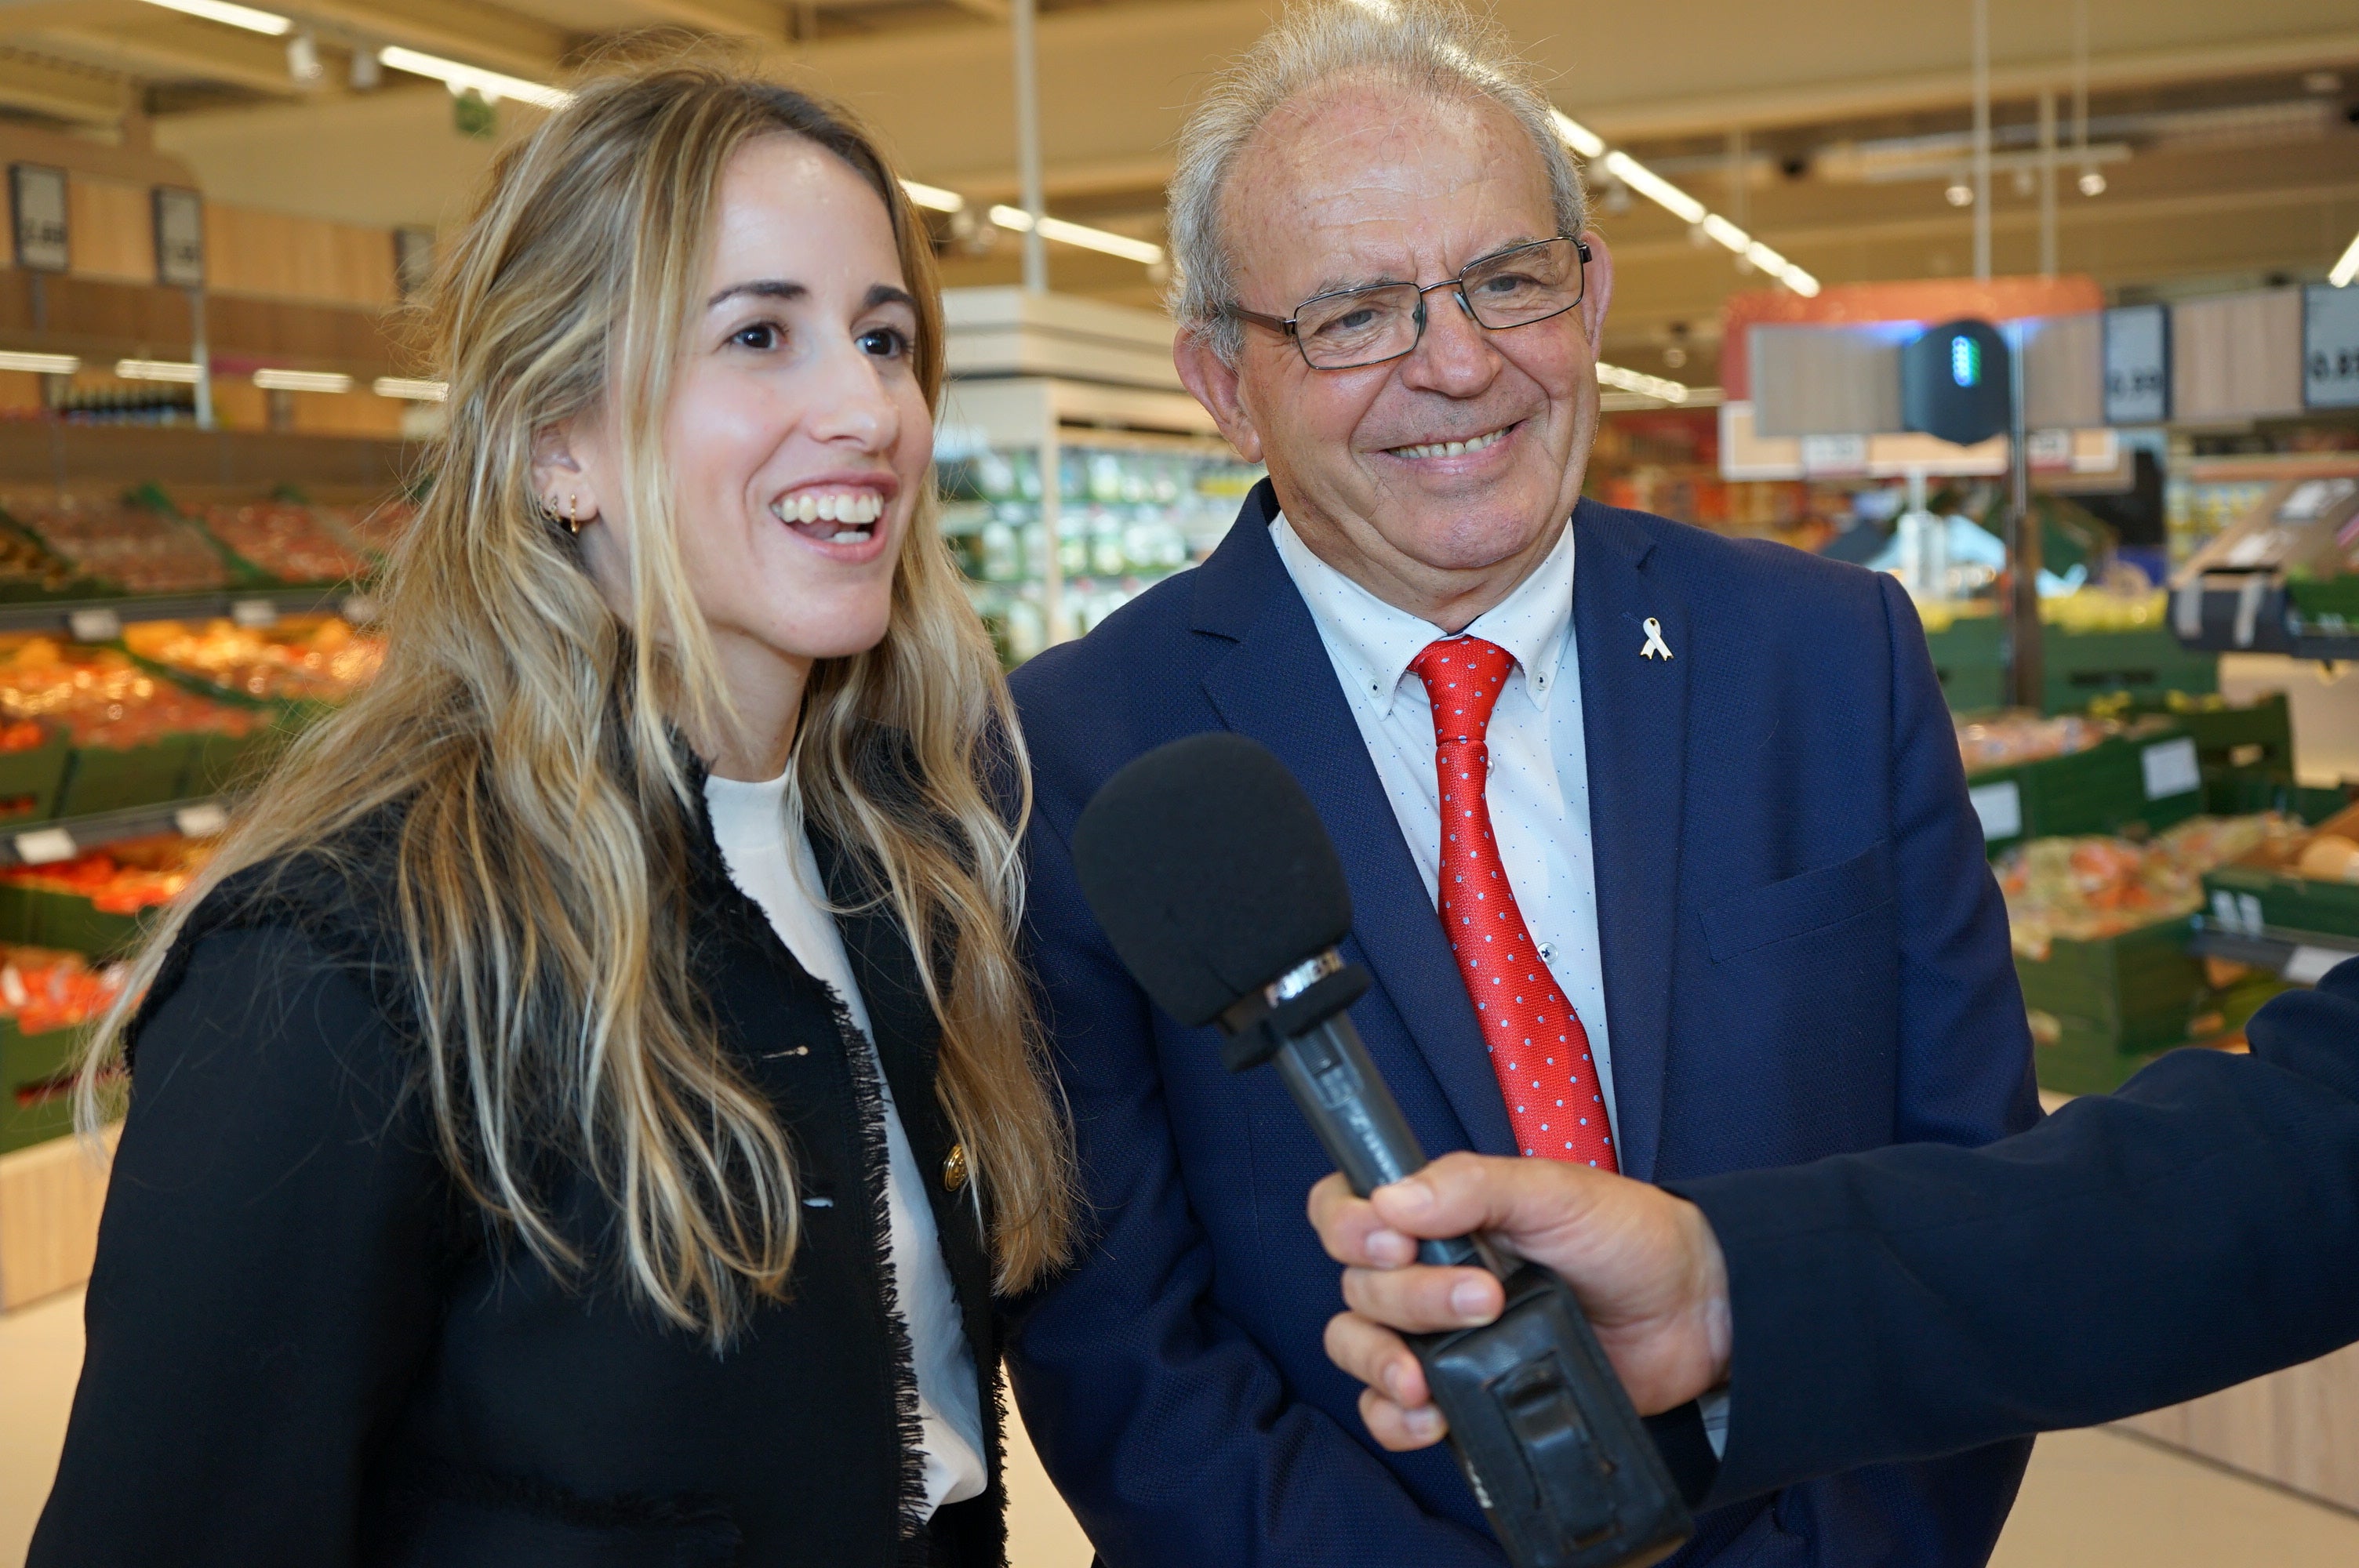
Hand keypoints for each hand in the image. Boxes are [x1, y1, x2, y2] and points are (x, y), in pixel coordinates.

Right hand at [1308, 1152, 1731, 1450]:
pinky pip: (1392, 1413)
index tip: (1392, 1240)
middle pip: (1358, 1287)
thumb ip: (1472, 1186)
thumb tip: (1392, 1201)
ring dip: (1381, 1362)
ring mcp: (1441, 1336)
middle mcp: (1426, 1271)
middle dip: (1409, 1298)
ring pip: (1359, 1347)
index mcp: (1438, 1214)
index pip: (1346, 1209)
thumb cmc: (1627, 1237)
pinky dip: (1394, 1418)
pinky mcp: (1465, 1393)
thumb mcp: (1554, 1191)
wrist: (1693, 1314)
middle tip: (1484, 1298)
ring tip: (1426, 1378)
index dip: (1348, 1226)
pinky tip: (1430, 1417)